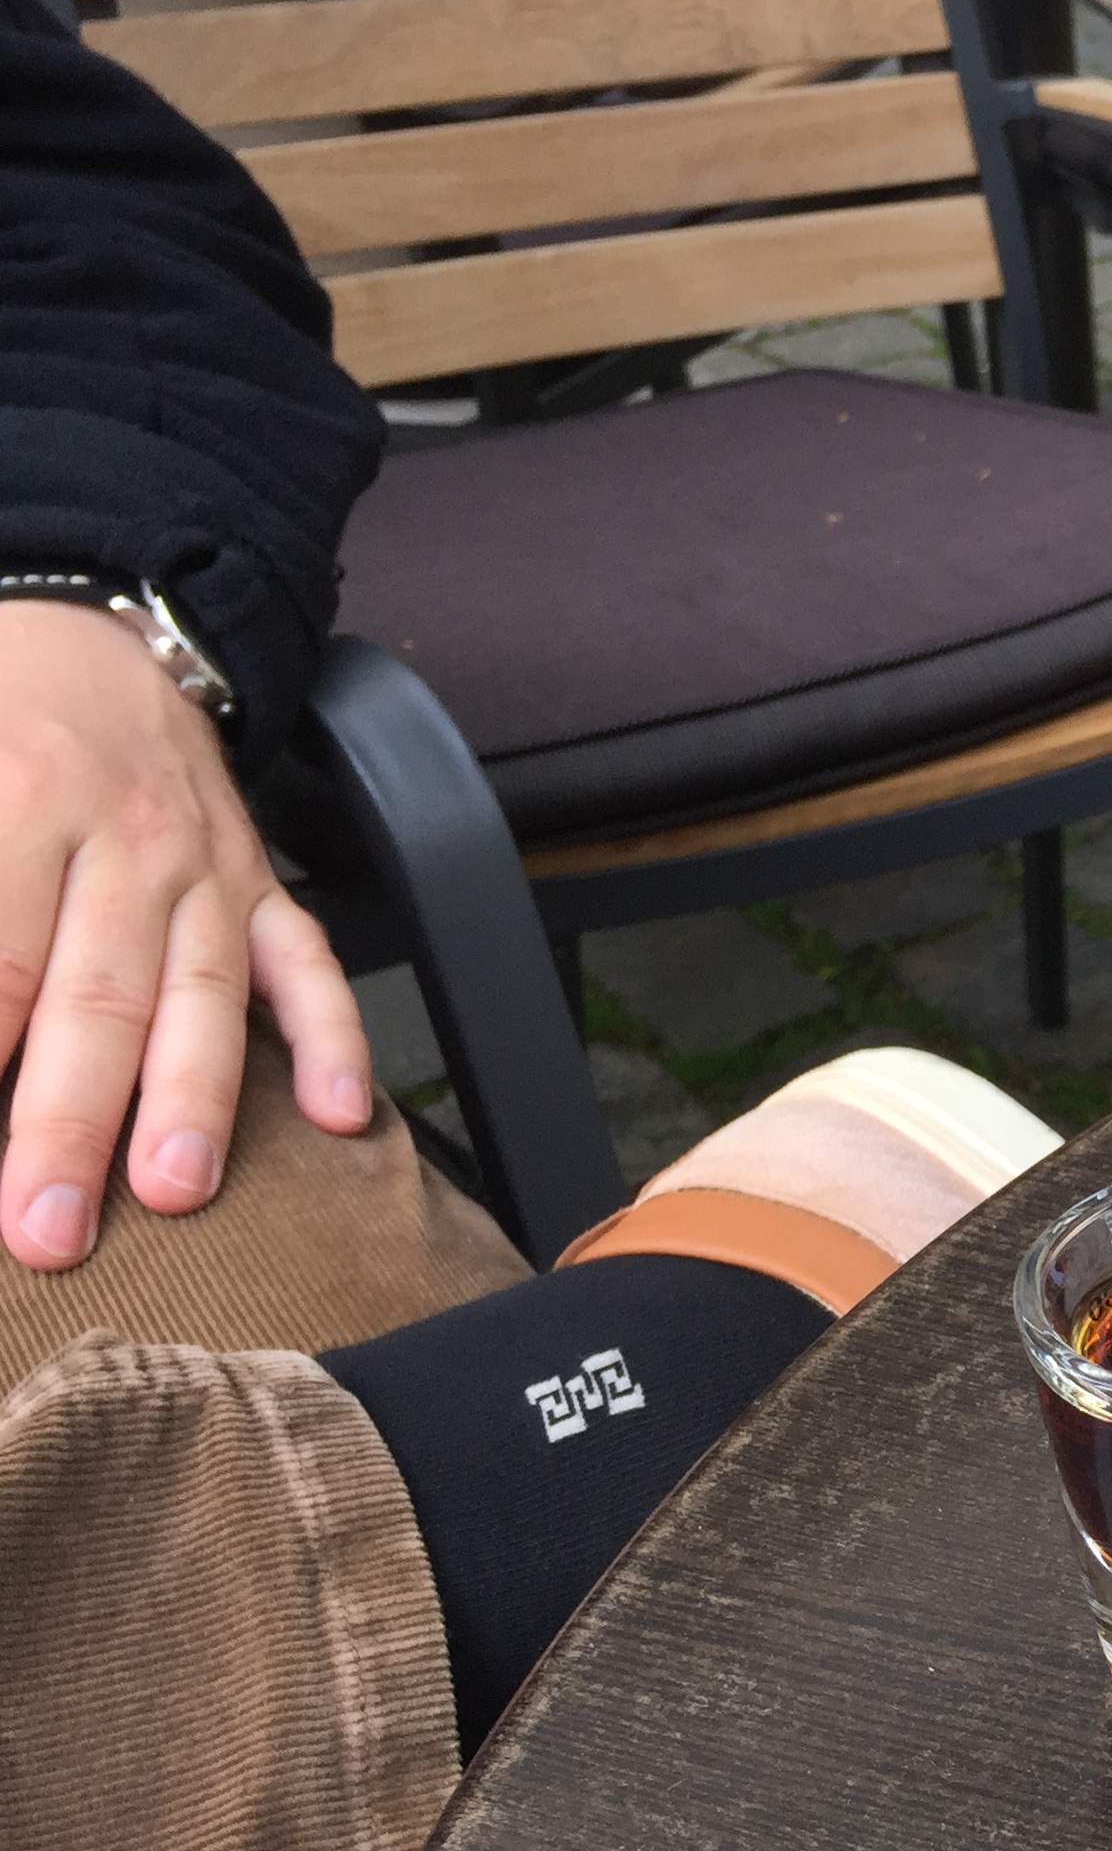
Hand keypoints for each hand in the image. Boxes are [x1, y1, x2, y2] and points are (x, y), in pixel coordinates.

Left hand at [0, 601, 370, 1270]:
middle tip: (42, 1227)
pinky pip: (306, 963)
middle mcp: (124, 838)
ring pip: (203, 991)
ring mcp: (206, 864)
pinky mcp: (260, 881)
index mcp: (18, 798)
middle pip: (95, 995)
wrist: (92, 623)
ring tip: (175, 1190)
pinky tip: (341, 1114)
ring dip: (192, 1098)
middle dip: (66, 1121)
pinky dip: (332, 1037)